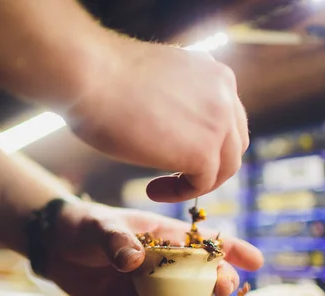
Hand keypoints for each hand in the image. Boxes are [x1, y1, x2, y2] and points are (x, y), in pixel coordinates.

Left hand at [39, 200, 262, 295]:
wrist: (56, 250)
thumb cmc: (84, 226)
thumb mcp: (101, 226)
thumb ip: (117, 240)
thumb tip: (134, 259)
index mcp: (165, 235)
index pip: (204, 242)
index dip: (232, 249)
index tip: (256, 261)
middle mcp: (167, 264)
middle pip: (203, 275)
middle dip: (220, 282)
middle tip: (225, 289)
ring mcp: (155, 289)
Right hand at [64, 37, 248, 202]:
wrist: (91, 75)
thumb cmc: (103, 76)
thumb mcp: (155, 81)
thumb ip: (173, 98)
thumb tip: (168, 122)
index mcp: (213, 73)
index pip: (227, 117)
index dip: (207, 141)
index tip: (175, 152)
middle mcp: (225, 93)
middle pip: (233, 142)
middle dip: (209, 165)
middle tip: (176, 177)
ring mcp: (219, 122)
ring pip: (225, 166)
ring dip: (194, 182)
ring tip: (158, 187)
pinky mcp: (204, 151)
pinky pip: (203, 183)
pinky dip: (180, 193)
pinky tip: (152, 190)